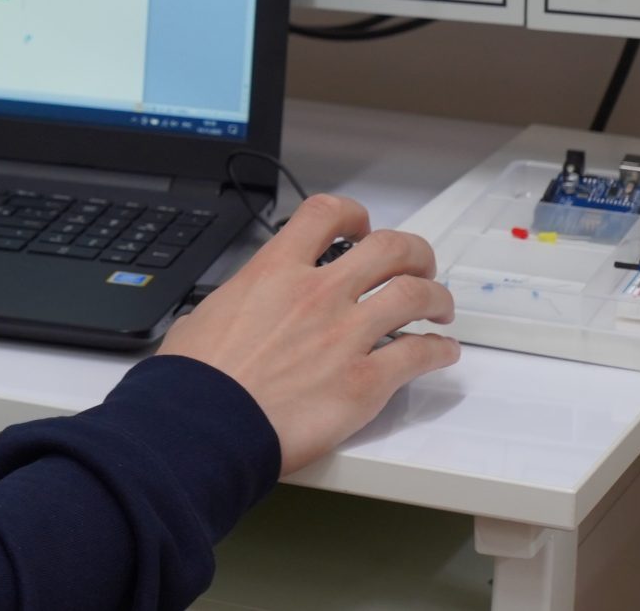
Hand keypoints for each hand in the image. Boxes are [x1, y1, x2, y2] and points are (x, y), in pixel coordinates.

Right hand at [157, 193, 459, 476]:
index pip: (326, 214)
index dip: (352, 215)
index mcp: (275, 271)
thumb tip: (236, 312)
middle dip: (412, 253)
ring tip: (439, 309)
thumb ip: (236, 304)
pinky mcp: (365, 381)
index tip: (359, 228)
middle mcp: (318, 294)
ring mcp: (346, 335)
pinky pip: (420, 354)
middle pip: (390, 248)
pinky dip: (439, 351)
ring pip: (416, 295)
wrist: (207, 425)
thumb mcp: (204, 315)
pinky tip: (441, 353)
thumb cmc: (198, 378)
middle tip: (415, 267)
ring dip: (436, 298)